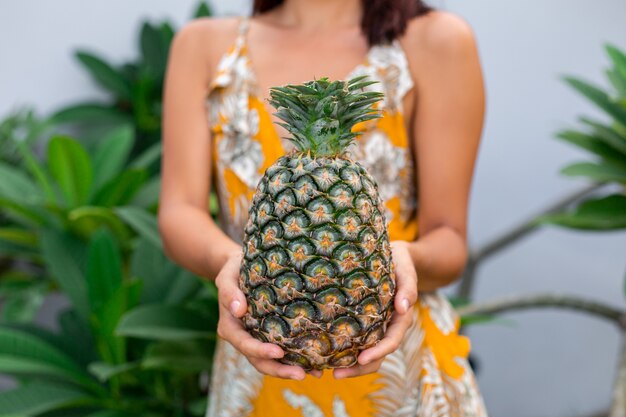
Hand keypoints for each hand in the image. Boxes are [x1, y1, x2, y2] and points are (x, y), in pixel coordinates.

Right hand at [215, 250, 321, 379]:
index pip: (244, 344)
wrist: (241, 267)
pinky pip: (283, 351)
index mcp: (230, 327)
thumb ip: (229, 292)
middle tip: (301, 375)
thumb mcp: (227, 276)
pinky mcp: (269, 335)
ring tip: (315, 374)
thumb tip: (238, 310)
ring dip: (291, 370)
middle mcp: (243, 337)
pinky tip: (316, 365)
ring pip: (272, 361)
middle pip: (259, 361)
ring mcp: (257, 338)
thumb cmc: (233, 269)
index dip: (260, 351)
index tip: (278, 352)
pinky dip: (297, 359)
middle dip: (280, 370)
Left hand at [333, 240, 418, 378]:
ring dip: (350, 365)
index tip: (361, 359)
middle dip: (358, 368)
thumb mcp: (406, 269)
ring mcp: (376, 326)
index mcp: (400, 318)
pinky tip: (326, 354)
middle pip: (377, 355)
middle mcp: (388, 326)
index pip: (391, 341)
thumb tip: (404, 308)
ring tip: (328, 372)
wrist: (394, 255)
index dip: (378, 352)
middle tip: (336, 375)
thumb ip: (408, 287)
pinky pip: (356, 340)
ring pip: (365, 352)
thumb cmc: (400, 261)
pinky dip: (344, 350)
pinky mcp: (364, 322)